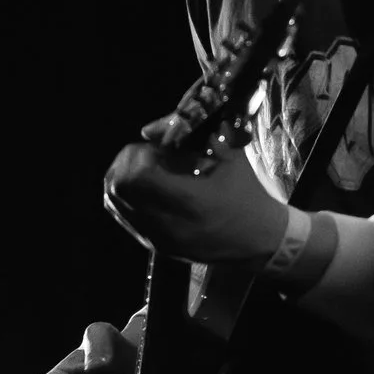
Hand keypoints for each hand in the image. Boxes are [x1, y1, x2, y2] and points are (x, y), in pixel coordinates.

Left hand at [101, 114, 289, 264]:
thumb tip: (159, 125)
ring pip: (114, 203)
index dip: (140, 154)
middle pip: (118, 188)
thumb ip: (200, 136)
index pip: (138, 176)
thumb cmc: (247, 196)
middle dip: (126, 162)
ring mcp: (158, 239)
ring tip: (145, 169)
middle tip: (147, 154)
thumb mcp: (231, 159)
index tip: (156, 147)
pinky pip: (124, 217)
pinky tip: (146, 187)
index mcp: (190, 202)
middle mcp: (168, 225)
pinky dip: (126, 196)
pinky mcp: (155, 247)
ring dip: (122, 178)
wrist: (258, 242)